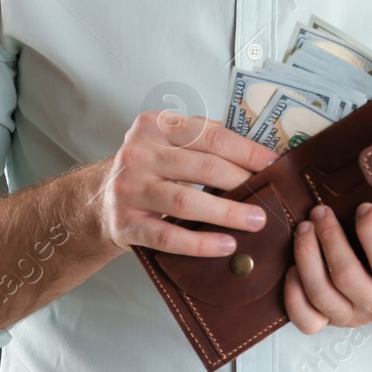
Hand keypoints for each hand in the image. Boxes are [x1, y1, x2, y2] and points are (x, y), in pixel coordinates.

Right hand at [97, 111, 278, 258]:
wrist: (98, 202)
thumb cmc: (149, 170)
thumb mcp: (168, 142)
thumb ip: (204, 138)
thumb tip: (258, 152)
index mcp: (154, 126)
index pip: (209, 135)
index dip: (246, 150)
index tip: (272, 163)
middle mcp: (138, 153)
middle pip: (202, 166)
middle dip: (241, 181)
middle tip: (269, 194)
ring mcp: (129, 189)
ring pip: (187, 201)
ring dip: (227, 213)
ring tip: (255, 221)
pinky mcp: (125, 223)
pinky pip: (169, 235)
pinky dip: (200, 242)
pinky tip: (225, 245)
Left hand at [283, 202, 371, 332]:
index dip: (371, 233)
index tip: (363, 207)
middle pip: (348, 277)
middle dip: (330, 238)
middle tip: (320, 211)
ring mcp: (354, 316)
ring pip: (322, 295)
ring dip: (307, 257)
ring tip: (304, 228)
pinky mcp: (332, 320)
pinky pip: (307, 320)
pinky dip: (294, 296)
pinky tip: (292, 269)